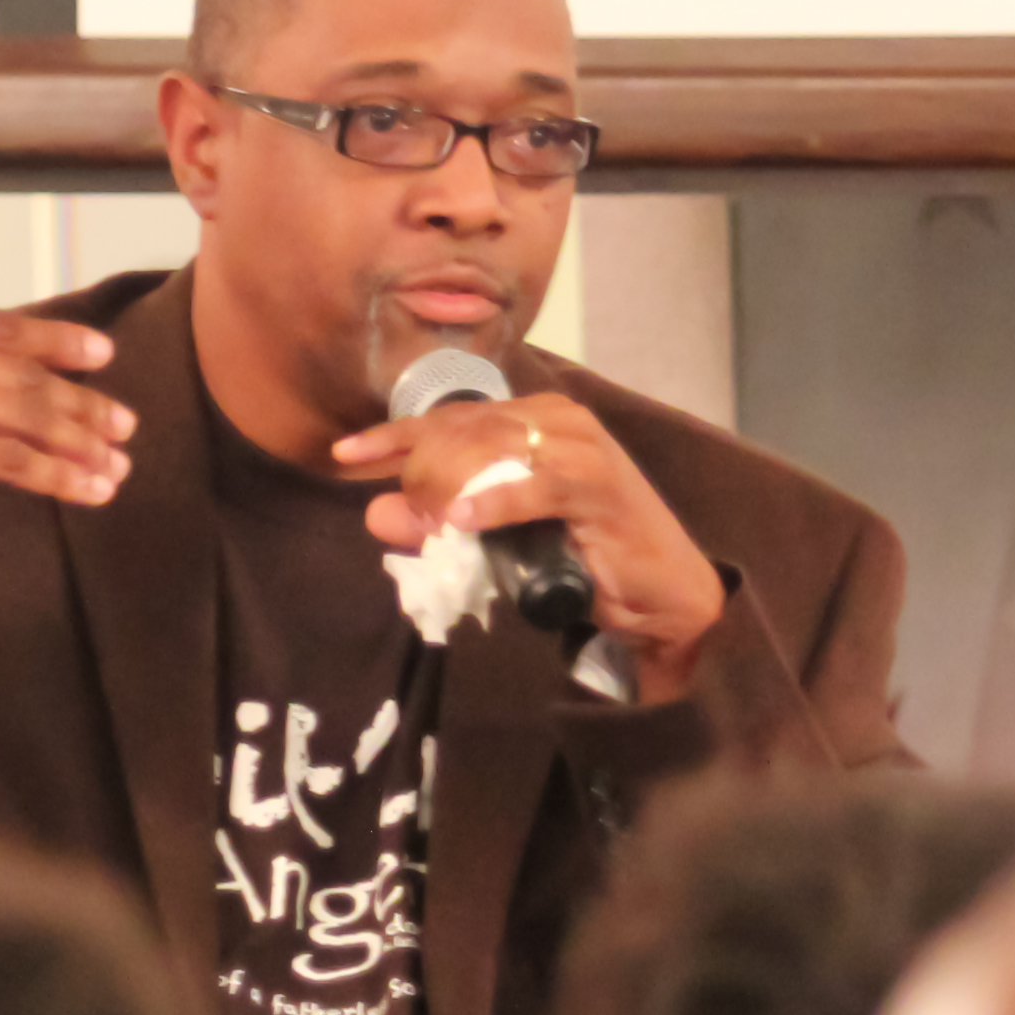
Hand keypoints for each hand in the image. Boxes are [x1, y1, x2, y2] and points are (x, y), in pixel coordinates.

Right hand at [0, 230, 136, 649]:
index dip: (54, 341)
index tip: (103, 354)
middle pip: (23, 374)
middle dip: (82, 401)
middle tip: (127, 424)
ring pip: (26, 414)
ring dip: (81, 441)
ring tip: (119, 465)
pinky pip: (11, 460)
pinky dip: (57, 477)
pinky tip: (89, 491)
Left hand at [330, 394, 725, 701]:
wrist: (667, 597)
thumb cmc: (586, 563)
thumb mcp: (503, 540)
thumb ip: (443, 521)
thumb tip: (376, 512)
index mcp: (536, 420)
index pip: (453, 417)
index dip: (395, 434)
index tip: (347, 454)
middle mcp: (559, 421)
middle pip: (467, 427)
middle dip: (418, 463)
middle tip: (390, 503)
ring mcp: (584, 449)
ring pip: (497, 449)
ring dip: (451, 484)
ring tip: (426, 519)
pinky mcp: (601, 487)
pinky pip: (538, 486)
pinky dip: (498, 503)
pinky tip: (462, 519)